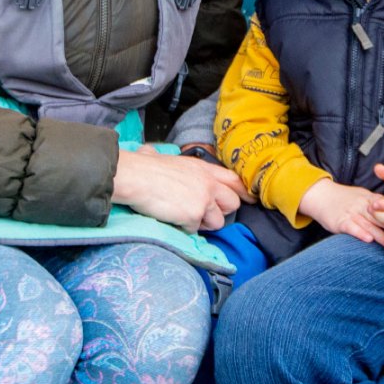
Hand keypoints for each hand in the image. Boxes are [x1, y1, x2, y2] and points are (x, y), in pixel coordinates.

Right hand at [111, 145, 244, 232]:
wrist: (136, 178)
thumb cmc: (144, 167)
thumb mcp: (166, 158)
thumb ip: (171, 162)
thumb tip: (148, 153)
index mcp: (204, 168)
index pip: (234, 180)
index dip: (242, 192)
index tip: (248, 199)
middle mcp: (209, 183)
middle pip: (233, 204)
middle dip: (221, 211)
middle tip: (205, 213)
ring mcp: (204, 200)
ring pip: (218, 222)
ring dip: (203, 223)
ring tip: (185, 217)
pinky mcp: (194, 215)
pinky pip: (196, 230)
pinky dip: (185, 228)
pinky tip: (173, 219)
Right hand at [297, 178, 383, 242]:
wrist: (321, 195)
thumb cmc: (343, 198)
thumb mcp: (362, 196)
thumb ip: (376, 205)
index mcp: (368, 199)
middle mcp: (361, 205)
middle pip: (380, 218)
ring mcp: (351, 213)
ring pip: (368, 224)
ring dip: (380, 235)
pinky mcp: (340, 221)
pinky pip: (351, 227)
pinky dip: (360, 233)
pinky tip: (368, 239)